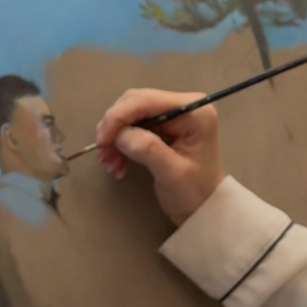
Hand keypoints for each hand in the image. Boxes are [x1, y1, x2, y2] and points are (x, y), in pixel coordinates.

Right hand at [95, 89, 225, 224]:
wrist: (204, 207)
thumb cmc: (195, 191)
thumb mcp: (172, 172)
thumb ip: (148, 149)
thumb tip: (121, 134)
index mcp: (194, 111)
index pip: (147, 100)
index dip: (119, 116)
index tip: (102, 140)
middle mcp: (184, 106)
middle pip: (136, 103)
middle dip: (116, 127)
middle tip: (104, 153)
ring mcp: (174, 115)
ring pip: (131, 115)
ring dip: (116, 138)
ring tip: (110, 164)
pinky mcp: (164, 126)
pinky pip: (134, 127)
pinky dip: (121, 144)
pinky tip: (117, 163)